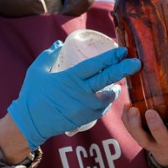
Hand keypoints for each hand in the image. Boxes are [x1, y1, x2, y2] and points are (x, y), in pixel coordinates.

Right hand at [8, 41, 140, 149]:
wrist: (29, 123)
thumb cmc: (32, 95)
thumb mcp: (37, 71)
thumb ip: (49, 55)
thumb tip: (60, 44)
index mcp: (70, 78)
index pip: (96, 65)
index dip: (110, 57)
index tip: (123, 51)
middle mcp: (81, 93)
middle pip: (107, 79)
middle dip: (124, 69)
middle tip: (137, 63)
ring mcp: (84, 107)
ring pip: (107, 97)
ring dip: (114, 89)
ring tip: (118, 84)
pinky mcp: (84, 118)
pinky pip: (101, 109)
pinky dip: (105, 103)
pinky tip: (106, 98)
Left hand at [121, 75, 167, 167]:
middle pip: (162, 137)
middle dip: (155, 126)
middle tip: (150, 112)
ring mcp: (154, 143)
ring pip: (142, 139)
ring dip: (135, 126)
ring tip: (132, 109)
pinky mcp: (141, 140)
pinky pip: (132, 133)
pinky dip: (127, 121)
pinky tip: (126, 106)